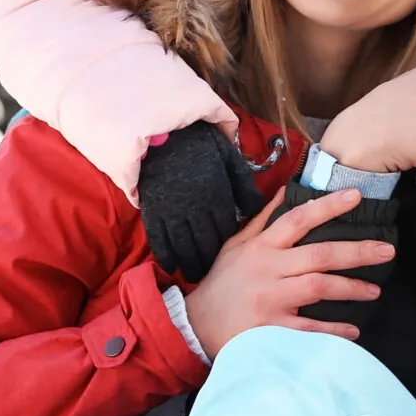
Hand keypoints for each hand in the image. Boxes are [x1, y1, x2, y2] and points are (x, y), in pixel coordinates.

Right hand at [137, 122, 265, 278]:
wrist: (164, 133)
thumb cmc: (200, 146)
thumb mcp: (228, 161)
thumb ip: (244, 187)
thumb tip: (261, 206)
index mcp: (217, 195)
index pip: (228, 228)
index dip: (233, 245)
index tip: (240, 261)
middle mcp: (196, 207)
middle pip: (207, 243)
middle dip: (213, 262)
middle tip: (221, 281)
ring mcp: (173, 211)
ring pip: (184, 246)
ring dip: (191, 264)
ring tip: (197, 276)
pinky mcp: (154, 211)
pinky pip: (160, 239)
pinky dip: (166, 256)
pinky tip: (172, 266)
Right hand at [183, 187, 392, 348]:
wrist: (193, 325)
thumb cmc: (222, 283)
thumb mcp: (236, 245)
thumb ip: (264, 220)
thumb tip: (287, 192)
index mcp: (261, 246)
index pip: (298, 219)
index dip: (328, 206)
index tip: (356, 197)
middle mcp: (267, 269)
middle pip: (319, 254)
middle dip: (357, 251)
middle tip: (387, 250)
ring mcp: (269, 299)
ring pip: (318, 287)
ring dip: (351, 288)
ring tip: (374, 290)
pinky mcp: (269, 329)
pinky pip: (309, 329)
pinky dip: (333, 330)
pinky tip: (353, 331)